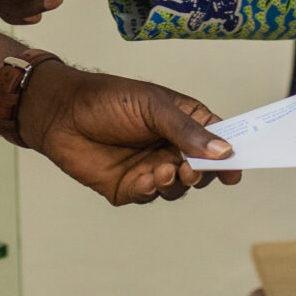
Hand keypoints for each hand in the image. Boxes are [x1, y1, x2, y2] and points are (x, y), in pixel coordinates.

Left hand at [17, 62, 241, 203]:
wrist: (60, 113)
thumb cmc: (107, 99)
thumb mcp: (152, 106)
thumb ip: (186, 130)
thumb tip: (223, 150)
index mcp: (181, 121)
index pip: (215, 139)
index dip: (228, 154)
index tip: (235, 169)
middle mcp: (169, 146)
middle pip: (200, 170)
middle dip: (200, 173)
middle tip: (192, 169)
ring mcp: (149, 168)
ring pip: (177, 188)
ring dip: (175, 183)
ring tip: (163, 170)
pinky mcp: (128, 187)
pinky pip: (148, 197)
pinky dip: (150, 191)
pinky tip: (144, 180)